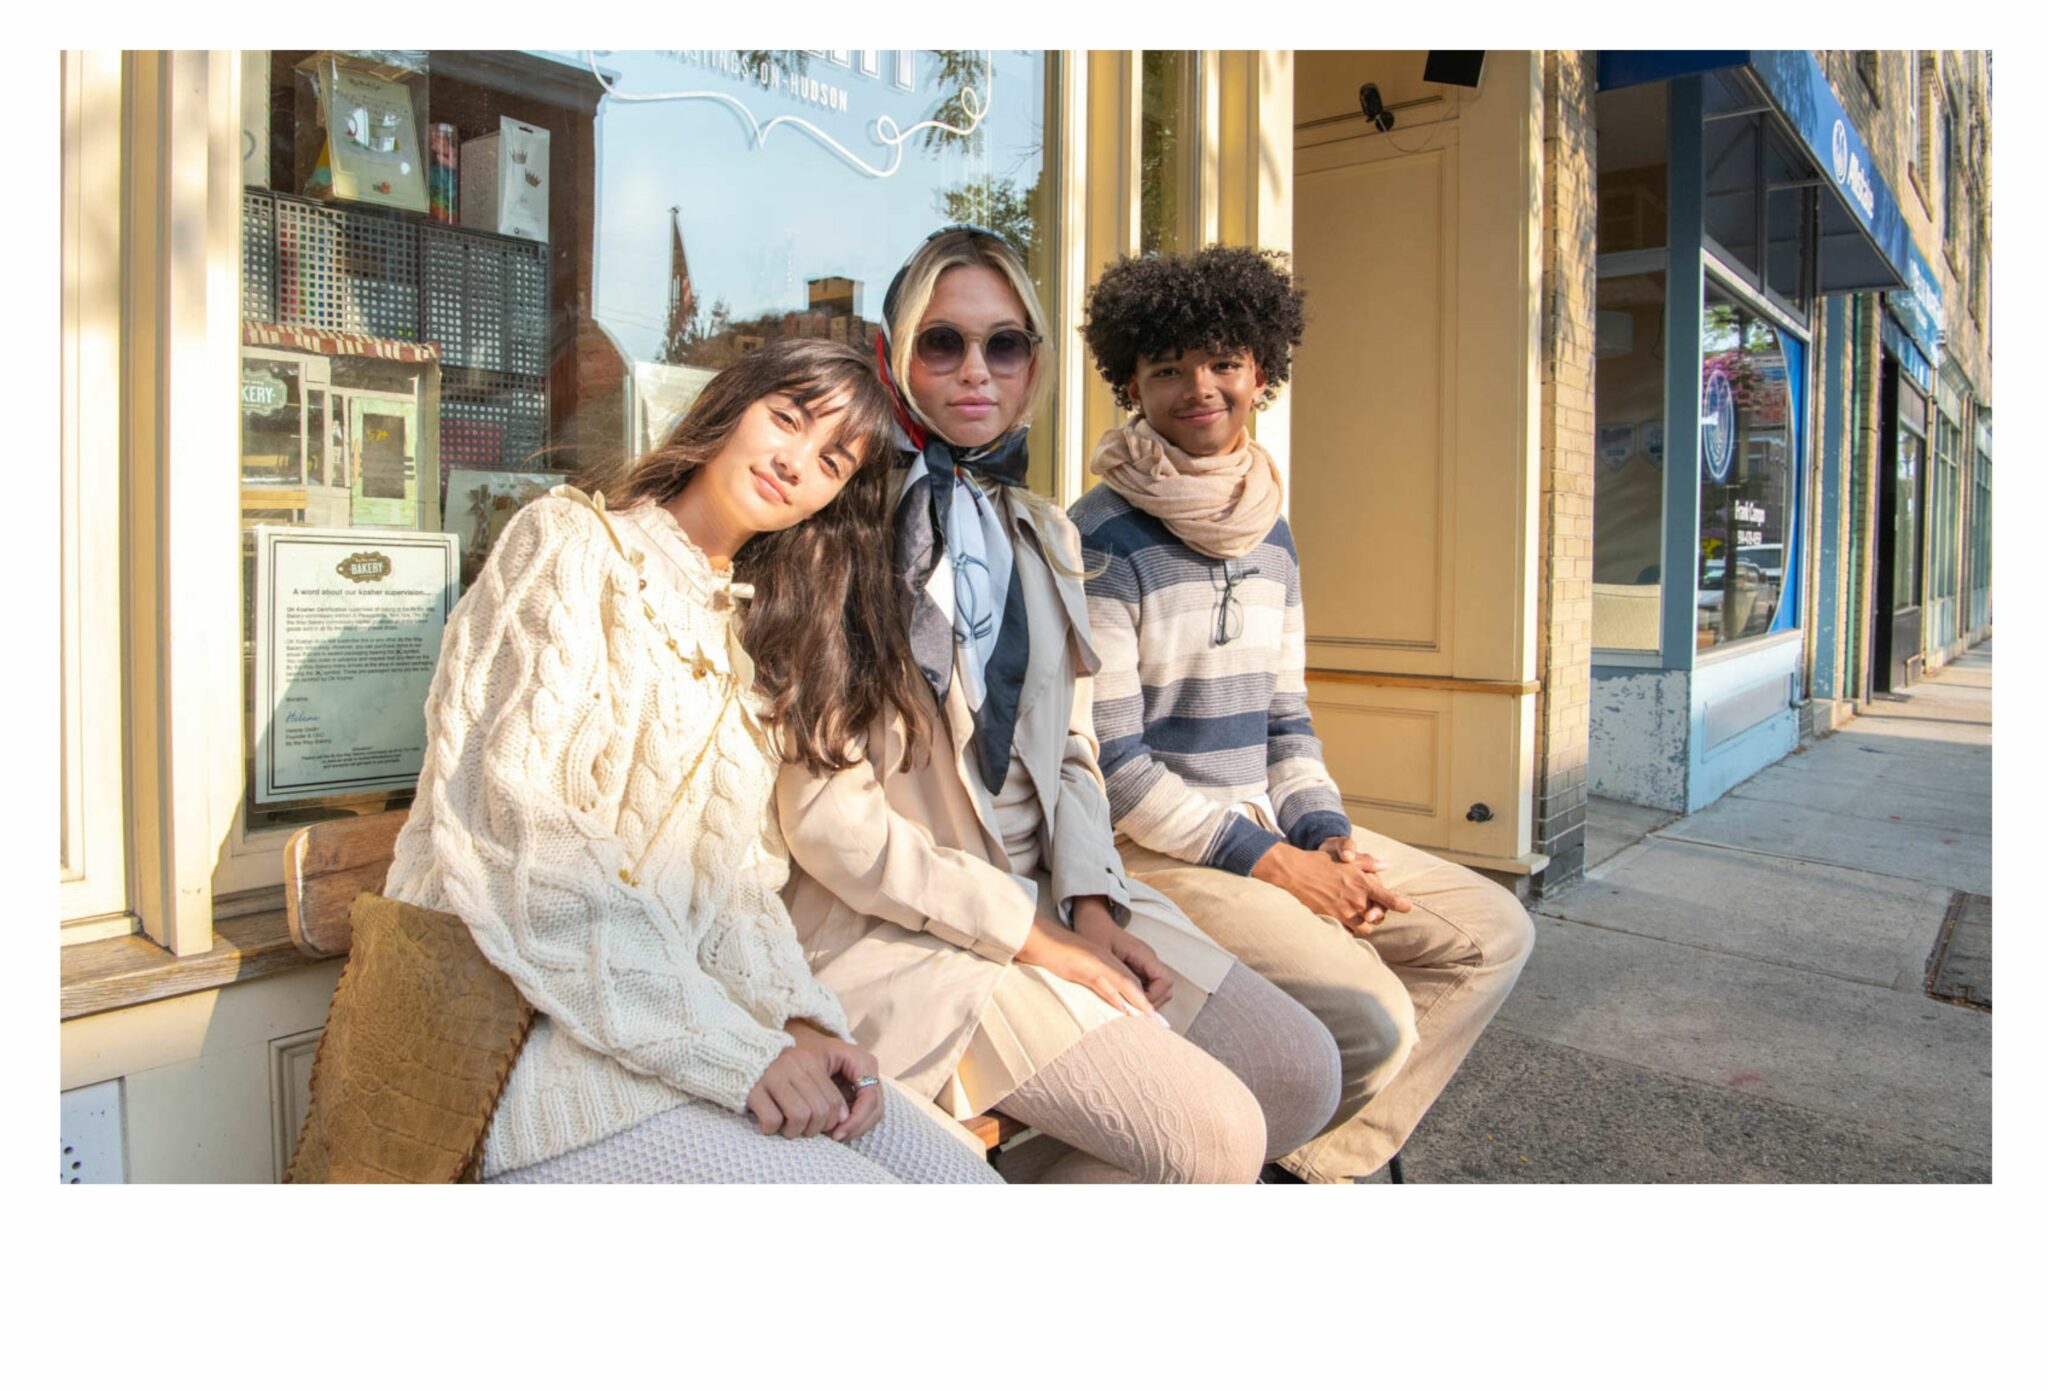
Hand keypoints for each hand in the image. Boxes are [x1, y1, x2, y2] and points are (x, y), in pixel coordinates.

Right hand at [745, 1023, 871, 1141]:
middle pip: (819, 1111)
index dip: (831, 1121)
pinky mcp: (752, 1090)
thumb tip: (844, 1119)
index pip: (833, 1100)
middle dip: (813, 1129)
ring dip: (794, 1131)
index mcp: (808, 1062)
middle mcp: (793, 1067)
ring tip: (785, 1129)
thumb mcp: (798, 1071)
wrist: (731, 1055)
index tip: (821, 1128)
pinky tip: (766, 1124)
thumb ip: (820, 1090)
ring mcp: (772, 1077)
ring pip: (799, 1116)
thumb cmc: (771, 1070)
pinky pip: (772, 1120)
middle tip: (802, 1131)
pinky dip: (771, 1129)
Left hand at [794, 1022, 886, 1143]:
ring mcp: (868, 1082)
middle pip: (875, 1108)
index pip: (869, 1097)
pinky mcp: (862, 1091)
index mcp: (862, 1061)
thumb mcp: (811, 1065)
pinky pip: (865, 1113)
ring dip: (856, 1128)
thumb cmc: (805, 1051)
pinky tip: (836, 1130)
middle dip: (857, 1126)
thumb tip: (841, 1119)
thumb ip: (826, 1090)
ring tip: (835, 1135)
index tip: (837, 1132)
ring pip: (873, 1114)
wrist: (803, 1043)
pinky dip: (853, 1125)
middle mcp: (870, 1071)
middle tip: (836, 1137)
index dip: (857, 1118)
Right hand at [1015, 914, 1165, 1023]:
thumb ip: (1093, 981)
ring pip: (1126, 984)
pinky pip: (1106, 984)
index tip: (1155, 1019)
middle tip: (1162, 1025)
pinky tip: (1126, 1010)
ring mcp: (1099, 964)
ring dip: (1140, 1004)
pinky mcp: (1087, 968)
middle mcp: (1108, 962)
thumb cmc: (1056, 955)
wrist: (1040, 938)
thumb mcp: (1078, 969)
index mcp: (1107, 962)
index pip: (1132, 983)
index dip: (1145, 1001)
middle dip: (1149, 1006)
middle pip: (1135, 985)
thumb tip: (1103, 1000)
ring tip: (1153, 1021)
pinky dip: (1117, 998)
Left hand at [1071, 897, 1173, 1008]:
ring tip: (1126, 1006)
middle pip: (1165, 988)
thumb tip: (1124, 1003)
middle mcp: (1148, 959)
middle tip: (1132, 1010)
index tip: (1135, 1005)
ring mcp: (1144, 964)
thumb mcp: (1101, 957)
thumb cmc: (1094, 933)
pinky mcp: (1138, 967)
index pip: (1165, 981)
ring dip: (1146, 1000)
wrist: (1091, 920)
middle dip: (1152, 1002)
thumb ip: (1115, 978)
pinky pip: (1147, 986)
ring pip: (1158, 989)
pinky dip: (1139, 996)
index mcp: (1143, 954)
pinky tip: (1123, 999)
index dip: (1154, 997)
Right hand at [1253, 841, 1411, 933]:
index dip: (1402, 904)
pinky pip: (1347, 932)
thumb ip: (1367, 863)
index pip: (1391, 900)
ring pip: (1364, 927)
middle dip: (1376, 914)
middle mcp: (1356, 901)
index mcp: (1362, 884)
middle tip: (1370, 908)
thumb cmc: (1319, 862)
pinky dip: (1348, 929)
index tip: (1405, 906)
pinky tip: (1341, 920)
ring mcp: (1343, 913)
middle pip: (1378, 918)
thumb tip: (1385, 866)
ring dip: (1363, 922)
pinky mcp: (1331, 920)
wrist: (1293, 872)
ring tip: (1355, 914)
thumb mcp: (1345, 858)